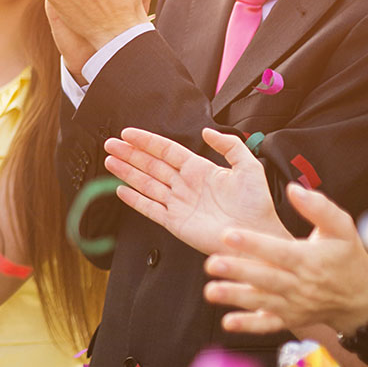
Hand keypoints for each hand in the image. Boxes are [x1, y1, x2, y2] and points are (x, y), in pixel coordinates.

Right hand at [104, 125, 286, 255]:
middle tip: (111, 144)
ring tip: (110, 161)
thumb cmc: (257, 205)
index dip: (147, 141)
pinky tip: (121, 190)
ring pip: (146, 184)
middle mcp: (185, 185)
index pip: (167, 151)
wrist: (257, 236)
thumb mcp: (249, 167)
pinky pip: (150, 208)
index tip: (129, 133)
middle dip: (130, 154)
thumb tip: (207, 131)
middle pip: (151, 165)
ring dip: (127, 172)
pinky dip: (135, 200)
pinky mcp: (175, 222)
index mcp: (200, 169)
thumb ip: (230, 145)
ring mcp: (178, 203)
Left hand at [202, 183, 367, 335]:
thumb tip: (295, 189)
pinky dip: (248, 325)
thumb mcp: (342, 229)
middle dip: (237, 271)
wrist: (363, 299)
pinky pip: (268, 324)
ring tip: (210, 291)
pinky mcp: (290, 319)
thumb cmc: (348, 258)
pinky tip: (228, 322)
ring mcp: (294, 304)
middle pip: (265, 277)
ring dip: (235, 297)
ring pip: (261, 301)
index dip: (253, 243)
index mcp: (309, 259)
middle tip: (211, 263)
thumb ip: (319, 207)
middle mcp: (300, 284)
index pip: (278, 251)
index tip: (229, 234)